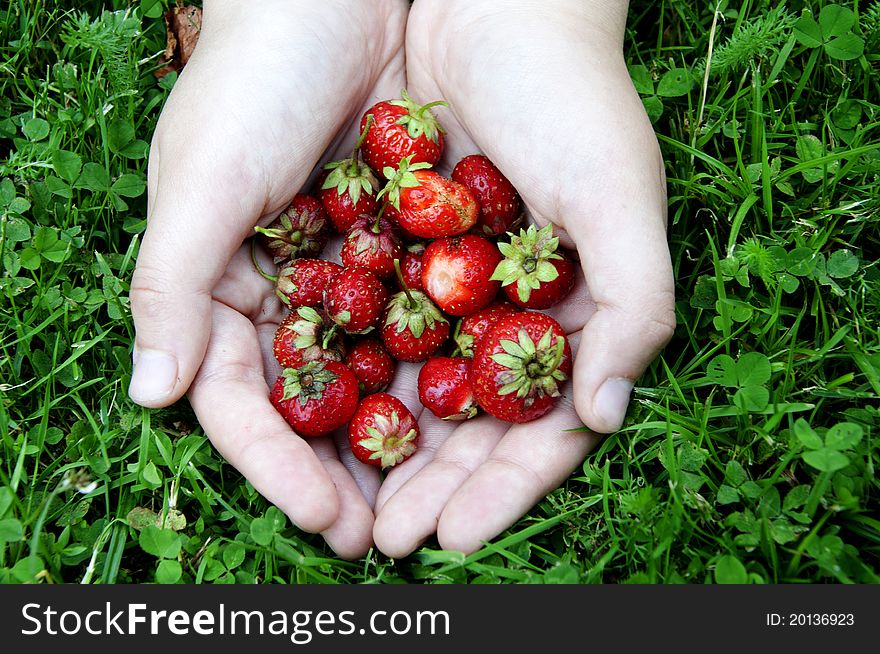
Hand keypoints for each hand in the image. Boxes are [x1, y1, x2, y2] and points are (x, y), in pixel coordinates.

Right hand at [128, 0, 407, 558]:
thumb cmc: (256, 74)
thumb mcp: (201, 179)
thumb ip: (171, 287)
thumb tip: (149, 395)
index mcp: (226, 289)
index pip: (244, 402)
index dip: (278, 467)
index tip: (325, 521)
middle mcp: (291, 293)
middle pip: (317, 406)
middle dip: (347, 473)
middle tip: (386, 537)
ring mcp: (356, 274)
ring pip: (378, 377)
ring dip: (403, 442)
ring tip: (434, 503)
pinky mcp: (416, 244)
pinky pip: (433, 322)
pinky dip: (448, 370)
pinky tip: (474, 416)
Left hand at [372, 0, 675, 555]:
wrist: (492, 4)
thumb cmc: (574, 99)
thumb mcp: (621, 200)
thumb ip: (635, 310)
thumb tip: (607, 418)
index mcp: (567, 318)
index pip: (536, 427)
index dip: (501, 489)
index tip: (455, 536)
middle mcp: (501, 314)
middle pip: (464, 424)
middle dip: (428, 487)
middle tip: (385, 541)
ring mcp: (442, 286)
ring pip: (408, 388)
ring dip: (377, 450)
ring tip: (341, 507)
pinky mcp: (387, 248)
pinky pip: (359, 324)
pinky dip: (338, 373)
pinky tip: (311, 419)